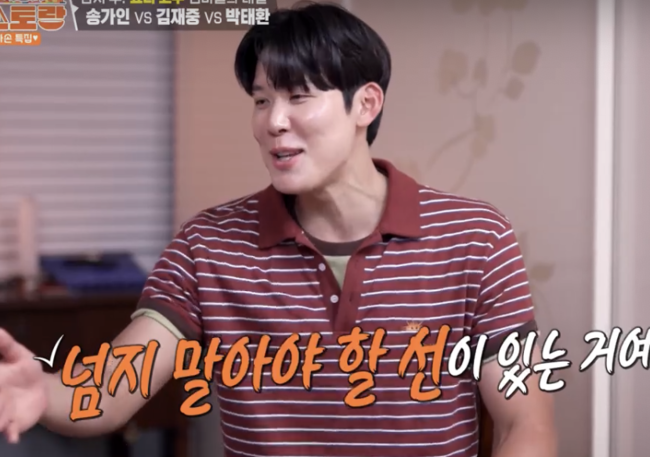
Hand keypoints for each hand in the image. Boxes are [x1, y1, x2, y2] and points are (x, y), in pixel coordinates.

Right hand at [0, 328, 47, 443]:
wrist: (40, 389)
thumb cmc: (23, 369)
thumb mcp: (17, 354)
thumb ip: (5, 343)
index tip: (0, 378)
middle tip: (1, 406)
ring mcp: (2, 412)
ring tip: (2, 424)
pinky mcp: (14, 424)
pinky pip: (10, 431)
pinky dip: (10, 434)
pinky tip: (13, 437)